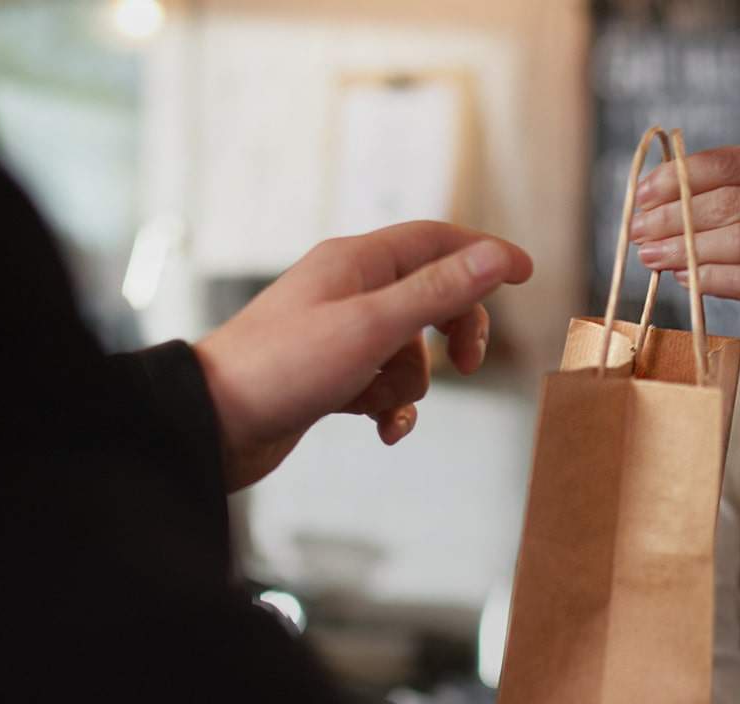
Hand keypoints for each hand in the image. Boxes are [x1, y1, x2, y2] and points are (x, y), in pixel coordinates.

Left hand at [194, 221, 532, 490]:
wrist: (213, 425)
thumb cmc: (284, 368)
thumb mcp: (374, 327)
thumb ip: (439, 291)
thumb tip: (498, 256)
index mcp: (358, 262)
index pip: (438, 239)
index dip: (485, 253)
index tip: (526, 275)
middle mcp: (349, 289)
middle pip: (431, 294)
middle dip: (453, 331)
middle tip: (465, 364)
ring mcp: (339, 332)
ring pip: (410, 348)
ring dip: (412, 382)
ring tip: (381, 402)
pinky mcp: (330, 373)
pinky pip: (383, 382)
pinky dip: (391, 405)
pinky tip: (382, 429)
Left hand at [630, 140, 739, 405]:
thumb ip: (736, 190)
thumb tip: (654, 192)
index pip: (737, 162)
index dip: (681, 176)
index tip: (642, 193)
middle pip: (737, 202)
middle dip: (676, 216)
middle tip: (638, 229)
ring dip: (687, 249)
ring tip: (652, 255)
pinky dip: (711, 279)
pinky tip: (683, 277)